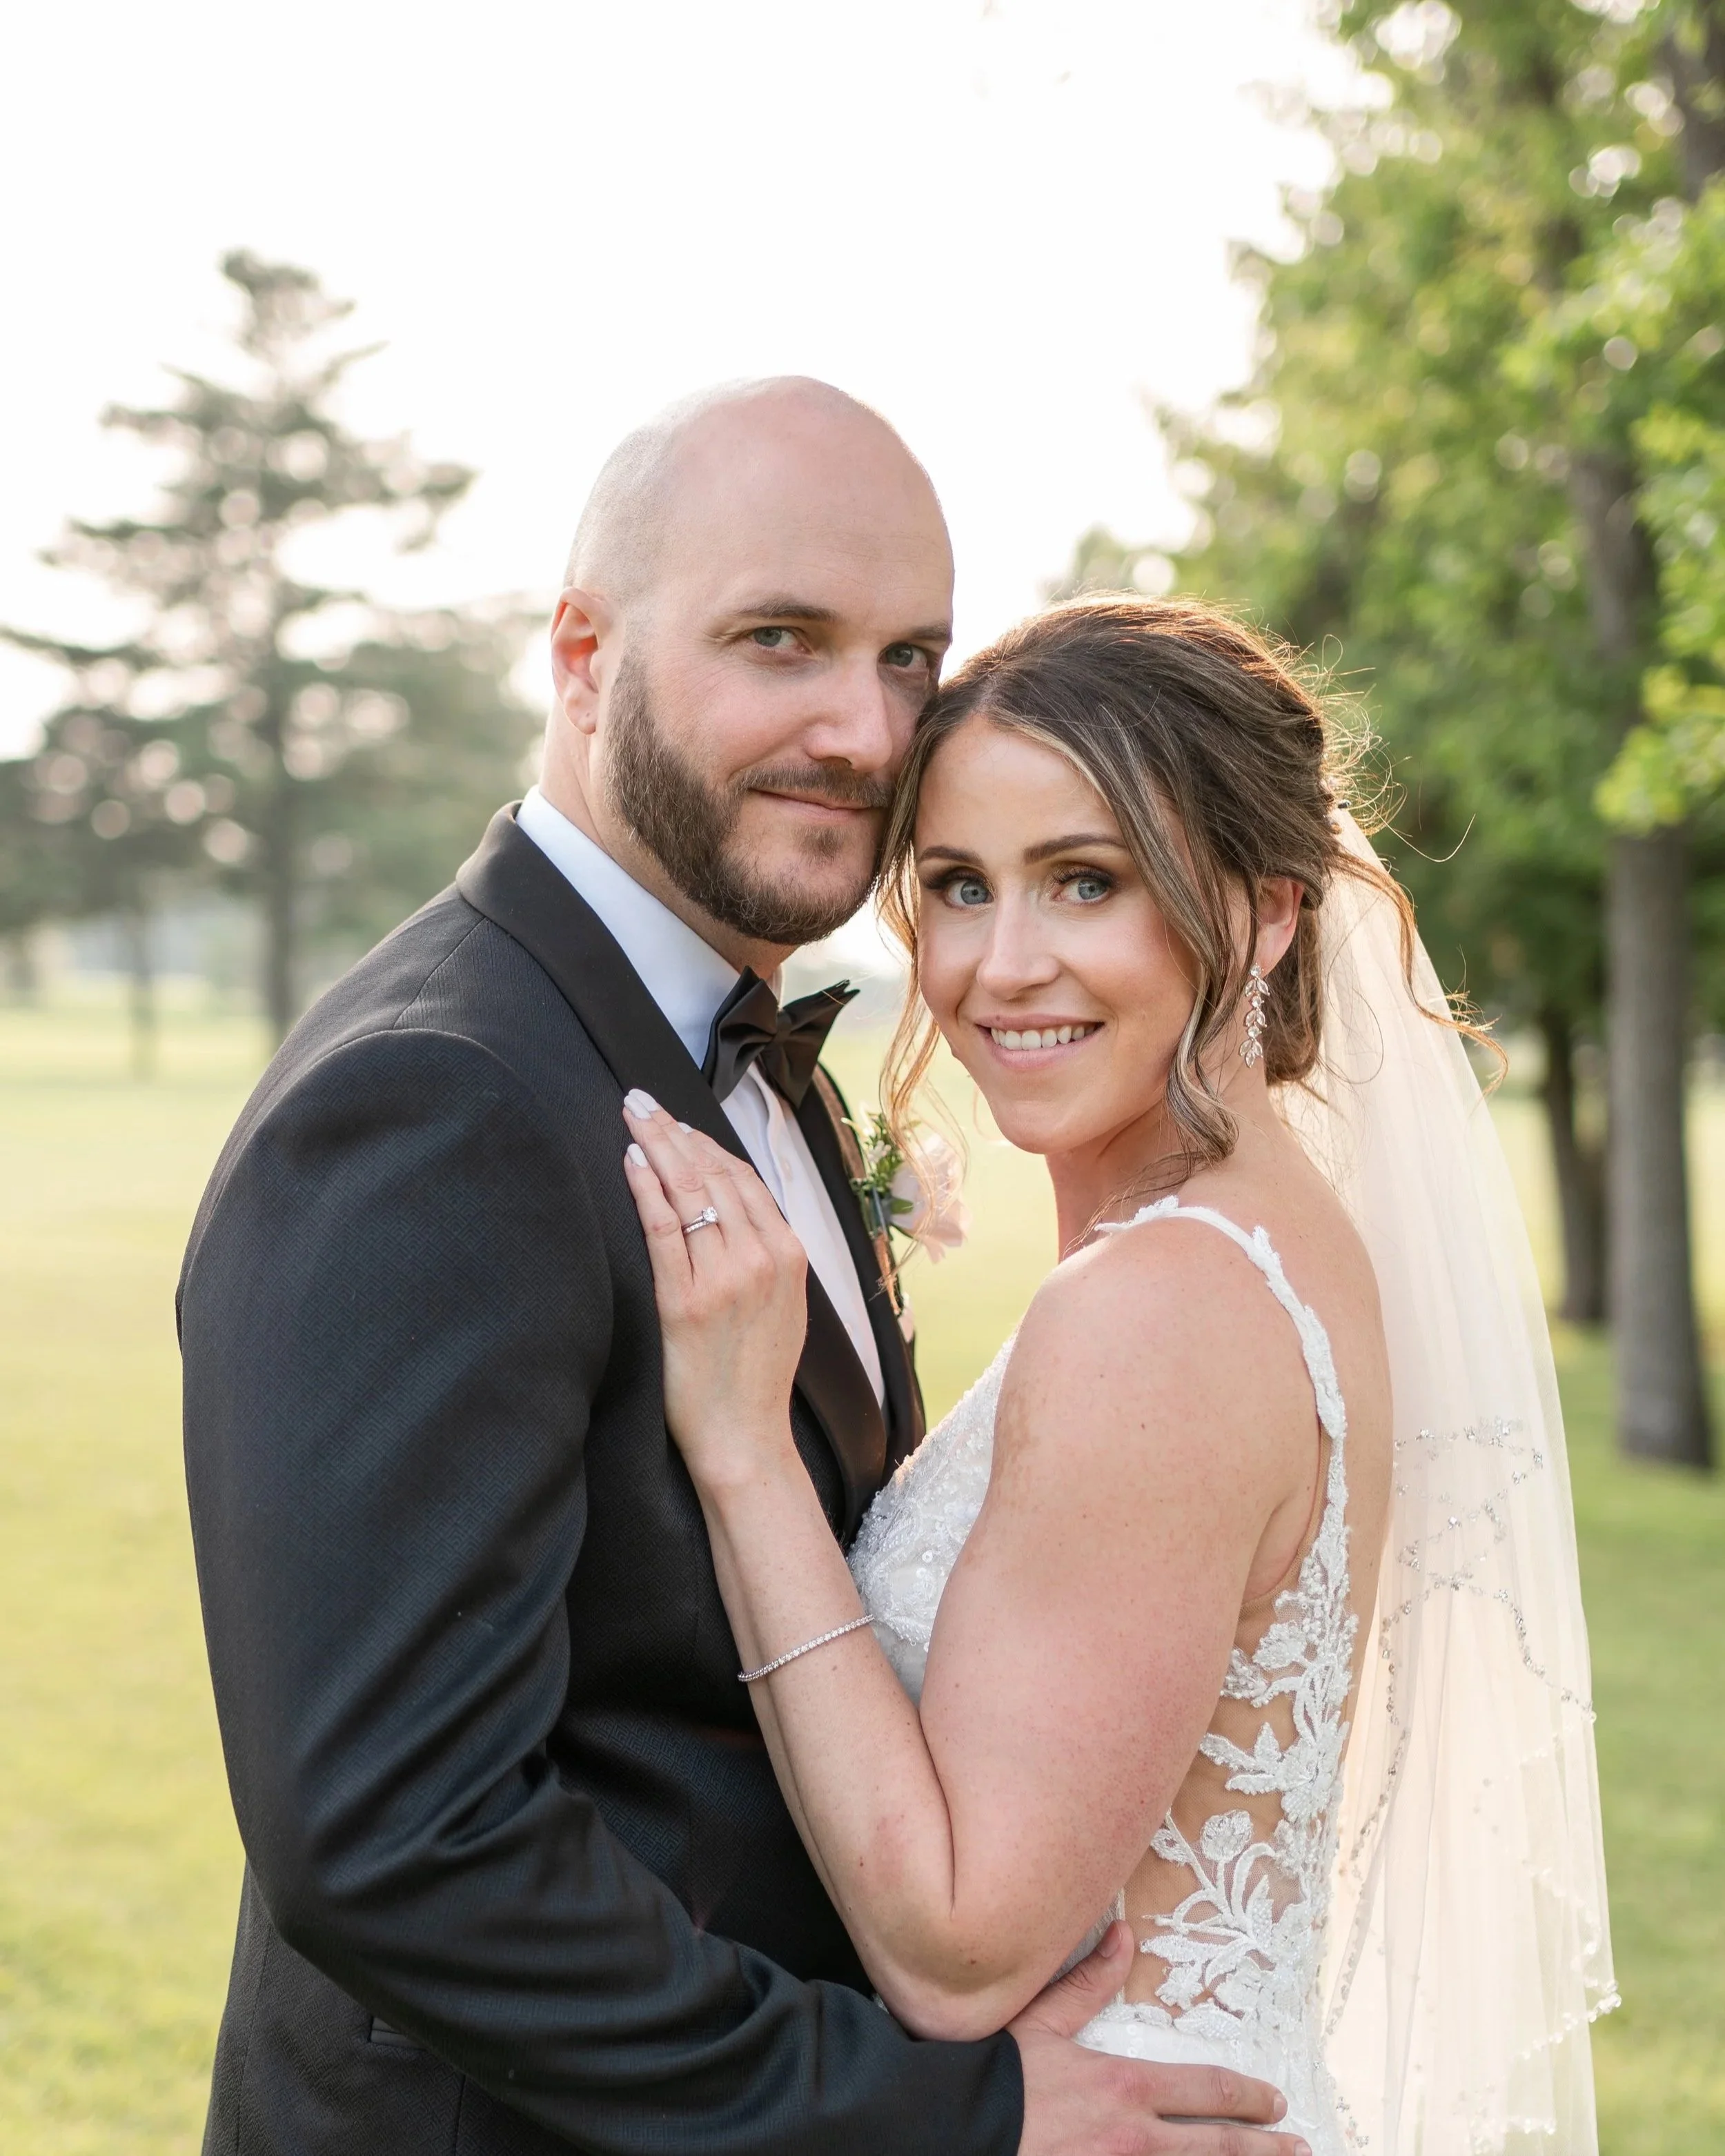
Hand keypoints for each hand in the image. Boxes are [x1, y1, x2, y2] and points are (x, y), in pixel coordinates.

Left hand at [621, 1091, 807, 1486]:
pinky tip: (630, 1161)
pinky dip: (645, 1188)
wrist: (745, 1438)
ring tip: (632, 1116)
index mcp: (790, 1256)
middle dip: (675, 1131)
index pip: (745, 1180)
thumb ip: (767, 1253)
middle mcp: (762, 1259)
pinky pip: (662, 1229)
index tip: (679, 1123)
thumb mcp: (784, 1304)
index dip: (707, 1145)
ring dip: (656, 1146)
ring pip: (688, 1192)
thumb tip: (734, 1207)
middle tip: (642, 1099)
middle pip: (714, 1175)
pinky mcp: (684, 1302)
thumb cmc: (756, 1374)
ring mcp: (723, 1279)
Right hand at [1011, 1925, 1306, 2155]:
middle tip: (1298, 2150)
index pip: (1207, 2091)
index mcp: (1124, 2088)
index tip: (1275, 2103)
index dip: (1248, 2098)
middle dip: (1264, 2149)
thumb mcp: (1041, 2024)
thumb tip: (1123, 1936)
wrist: (952, 2131)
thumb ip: (1088, 1984)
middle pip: (1218, 2147)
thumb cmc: (995, 2078)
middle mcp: (1134, 2138)